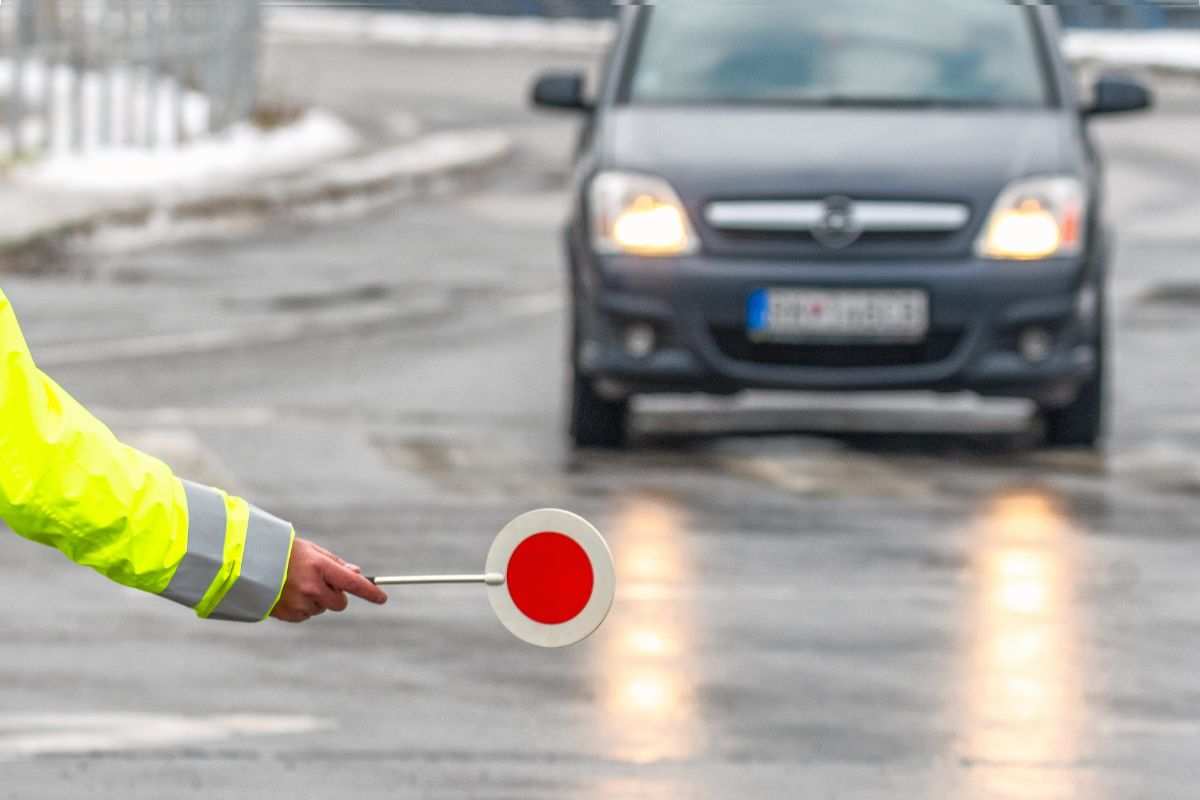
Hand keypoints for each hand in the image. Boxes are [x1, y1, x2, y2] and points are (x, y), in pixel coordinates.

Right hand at [270, 538, 387, 622]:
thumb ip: (336, 564)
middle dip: (336, 595)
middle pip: (340, 603)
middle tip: (322, 582)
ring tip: (297, 584)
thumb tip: (357, 573)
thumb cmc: (284, 552)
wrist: (248, 563)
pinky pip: (306, 615)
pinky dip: (303, 607)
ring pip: (322, 609)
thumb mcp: (312, 551)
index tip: (382, 598)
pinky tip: (289, 593)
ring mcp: (300, 603)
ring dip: (317, 600)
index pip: (353, 583)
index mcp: (319, 567)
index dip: (370, 592)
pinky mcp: (289, 615)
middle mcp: (311, 587)